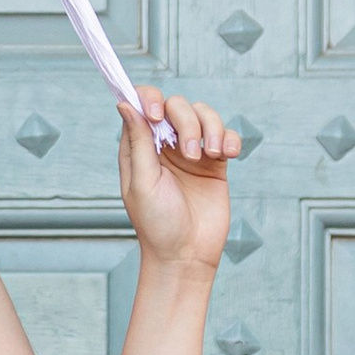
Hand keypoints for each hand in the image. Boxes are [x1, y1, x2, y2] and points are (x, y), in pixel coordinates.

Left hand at [119, 90, 237, 279]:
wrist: (186, 255)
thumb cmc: (157, 224)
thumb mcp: (142, 182)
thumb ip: (138, 141)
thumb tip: (125, 104)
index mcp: (139, 148)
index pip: (142, 105)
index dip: (149, 99)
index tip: (157, 116)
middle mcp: (164, 145)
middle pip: (177, 106)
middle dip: (186, 122)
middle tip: (189, 153)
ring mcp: (191, 152)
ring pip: (204, 114)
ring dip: (210, 128)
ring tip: (211, 154)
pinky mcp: (215, 163)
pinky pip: (225, 135)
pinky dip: (229, 138)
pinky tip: (228, 154)